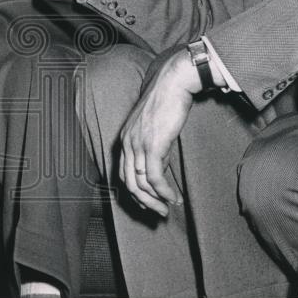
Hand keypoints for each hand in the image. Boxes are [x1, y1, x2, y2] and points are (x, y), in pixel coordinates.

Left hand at [118, 47, 200, 216]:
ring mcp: (138, 145)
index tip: (151, 202)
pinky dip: (163, 192)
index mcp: (125, 140)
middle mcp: (127, 144)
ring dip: (155, 201)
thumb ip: (155, 151)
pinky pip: (154, 178)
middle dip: (145, 203)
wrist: (172, 84)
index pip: (124, 174)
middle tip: (160, 213)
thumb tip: (161, 171)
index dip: (137, 193)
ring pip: (140, 184)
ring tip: (168, 209)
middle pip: (130, 184)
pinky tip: (173, 198)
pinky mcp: (152, 145)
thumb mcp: (156, 131)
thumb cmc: (167, 104)